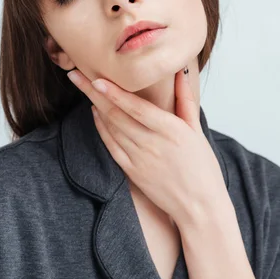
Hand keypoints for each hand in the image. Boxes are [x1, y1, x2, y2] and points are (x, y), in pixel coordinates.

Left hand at [66, 68, 228, 227]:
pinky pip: (111, 146)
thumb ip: (185, 99)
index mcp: (171, 130)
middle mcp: (152, 144)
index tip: (96, 78)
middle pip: (116, 114)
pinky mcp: (132, 172)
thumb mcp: (196, 130)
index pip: (136, 107)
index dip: (114, 92)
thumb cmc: (202, 167)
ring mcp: (139, 159)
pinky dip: (101, 129)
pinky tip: (95, 114)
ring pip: (111, 128)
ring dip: (95, 107)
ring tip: (83, 88)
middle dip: (93, 93)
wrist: (200, 207)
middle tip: (76, 76)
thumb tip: (182, 71)